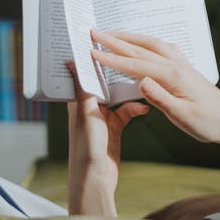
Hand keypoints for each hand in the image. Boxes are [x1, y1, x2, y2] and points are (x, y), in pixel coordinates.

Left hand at [65, 60, 147, 216]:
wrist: (96, 178)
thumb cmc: (87, 147)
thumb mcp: (86, 113)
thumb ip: (83, 88)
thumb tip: (72, 62)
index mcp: (78, 102)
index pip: (84, 74)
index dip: (91, 59)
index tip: (101, 42)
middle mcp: (89, 106)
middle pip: (102, 82)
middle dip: (113, 70)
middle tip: (127, 55)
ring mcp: (103, 117)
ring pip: (117, 95)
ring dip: (128, 89)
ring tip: (142, 77)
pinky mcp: (114, 127)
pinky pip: (127, 111)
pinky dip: (136, 108)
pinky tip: (146, 107)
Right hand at [90, 31, 219, 149]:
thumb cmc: (208, 123)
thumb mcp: (182, 117)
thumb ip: (160, 99)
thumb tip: (141, 82)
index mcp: (172, 77)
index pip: (135, 66)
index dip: (111, 59)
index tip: (92, 52)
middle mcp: (176, 65)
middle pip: (140, 49)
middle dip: (115, 40)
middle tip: (94, 32)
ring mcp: (182, 64)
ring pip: (151, 44)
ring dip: (130, 37)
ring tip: (112, 33)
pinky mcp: (185, 68)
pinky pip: (161, 47)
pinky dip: (146, 42)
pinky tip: (143, 43)